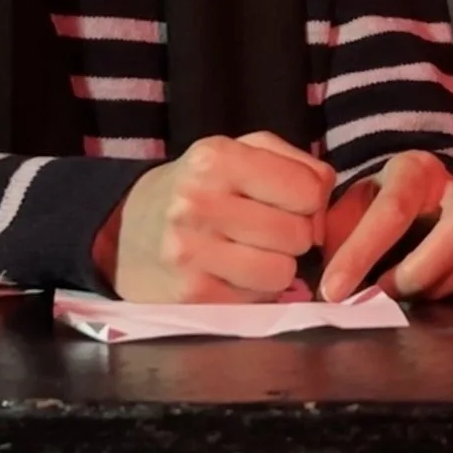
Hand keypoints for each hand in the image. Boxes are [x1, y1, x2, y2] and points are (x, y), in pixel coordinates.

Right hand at [98, 131, 334, 302]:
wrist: (127, 231)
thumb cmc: (200, 187)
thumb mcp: (241, 152)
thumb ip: (297, 164)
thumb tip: (325, 207)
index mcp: (216, 157)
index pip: (308, 190)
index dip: (308, 200)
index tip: (286, 201)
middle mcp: (198, 201)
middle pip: (298, 234)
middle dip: (293, 235)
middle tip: (266, 229)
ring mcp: (190, 252)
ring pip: (282, 273)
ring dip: (276, 266)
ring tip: (249, 252)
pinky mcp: (190, 295)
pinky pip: (258, 300)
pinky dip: (254, 290)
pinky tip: (231, 273)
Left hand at [316, 151, 452, 302]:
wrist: (415, 197)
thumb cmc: (374, 206)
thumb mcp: (348, 208)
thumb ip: (334, 235)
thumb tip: (322, 280)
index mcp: (414, 171)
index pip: (393, 209)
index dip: (360, 253)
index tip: (333, 290)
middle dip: (420, 270)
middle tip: (384, 292)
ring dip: (440, 286)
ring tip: (405, 298)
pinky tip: (431, 298)